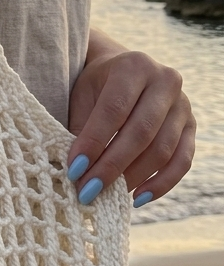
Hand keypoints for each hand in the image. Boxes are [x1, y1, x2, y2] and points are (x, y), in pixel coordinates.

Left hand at [66, 32, 195, 207]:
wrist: (124, 74)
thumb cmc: (97, 88)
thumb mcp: (82, 98)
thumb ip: (80, 130)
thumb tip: (77, 173)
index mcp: (134, 67)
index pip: (114, 109)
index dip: (94, 142)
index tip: (74, 170)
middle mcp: (165, 81)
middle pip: (141, 132)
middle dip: (112, 166)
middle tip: (87, 191)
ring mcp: (183, 104)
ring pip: (162, 150)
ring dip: (133, 178)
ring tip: (106, 196)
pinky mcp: (191, 126)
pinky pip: (182, 161)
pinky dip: (161, 184)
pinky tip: (137, 198)